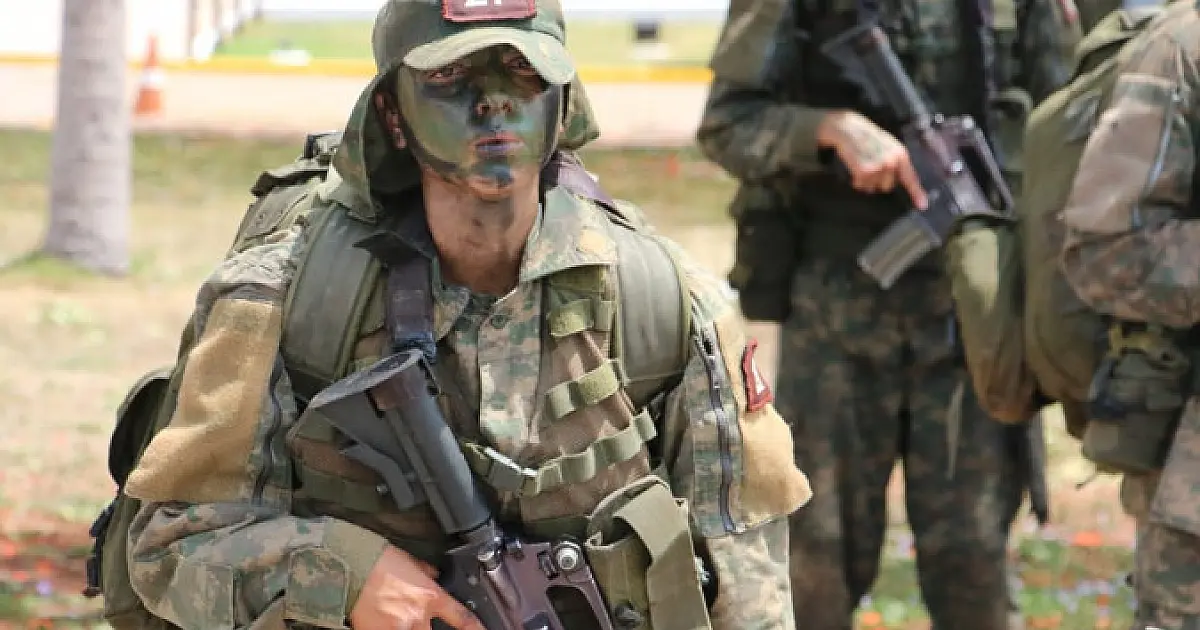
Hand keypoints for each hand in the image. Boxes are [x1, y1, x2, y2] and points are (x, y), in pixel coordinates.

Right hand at [350, 545, 484, 629]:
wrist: (351, 566)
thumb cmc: (379, 560)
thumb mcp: (412, 562)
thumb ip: (427, 574)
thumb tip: (435, 577)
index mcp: (431, 596)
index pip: (462, 618)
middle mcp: (418, 616)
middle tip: (419, 619)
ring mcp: (398, 628)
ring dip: (411, 629)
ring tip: (399, 620)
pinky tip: (384, 624)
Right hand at [816, 110, 927, 208]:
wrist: (848, 128)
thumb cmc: (866, 137)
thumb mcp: (887, 146)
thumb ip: (896, 161)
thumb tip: (900, 179)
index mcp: (900, 154)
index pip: (910, 177)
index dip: (917, 193)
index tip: (922, 205)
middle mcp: (892, 161)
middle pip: (888, 186)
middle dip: (878, 181)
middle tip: (870, 166)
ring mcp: (879, 166)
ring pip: (873, 187)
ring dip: (865, 180)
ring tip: (861, 164)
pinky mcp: (865, 170)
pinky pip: (861, 185)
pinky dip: (856, 180)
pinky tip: (854, 167)